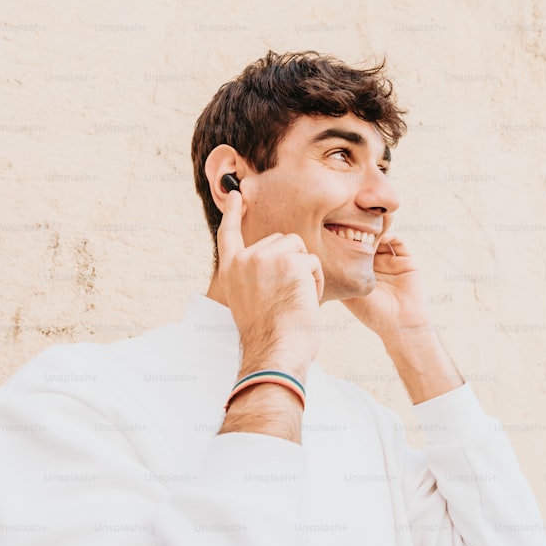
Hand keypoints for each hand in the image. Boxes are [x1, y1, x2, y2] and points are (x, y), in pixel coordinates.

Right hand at [217, 189, 323, 381]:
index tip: (236, 194)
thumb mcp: (251, 300)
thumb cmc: (269, 336)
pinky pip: (312, 262)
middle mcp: (245, 260)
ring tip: (293, 299)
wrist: (275, 352)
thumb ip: (256, 275)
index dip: (233, 212)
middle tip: (285, 297)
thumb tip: (276, 258)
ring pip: (298, 249)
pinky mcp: (289, 262)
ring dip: (304, 273)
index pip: (229, 234)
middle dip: (291, 264)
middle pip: (281, 241)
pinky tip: (304, 302)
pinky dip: (316, 283)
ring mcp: (266, 258)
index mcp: (231, 270)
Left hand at [342, 233, 463, 403]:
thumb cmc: (372, 313)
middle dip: (359, 231)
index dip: (345, 240)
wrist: (400, 324)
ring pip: (382, 238)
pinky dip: (390, 235)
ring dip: (375, 230)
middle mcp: (377, 266)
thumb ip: (338, 280)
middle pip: (367, 241)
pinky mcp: (407, 261)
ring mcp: (392, 262)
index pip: (353, 249)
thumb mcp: (349, 295)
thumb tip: (318, 265)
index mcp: (362, 273)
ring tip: (365, 227)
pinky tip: (380, 236)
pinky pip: (398, 242)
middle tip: (350, 224)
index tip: (337, 233)